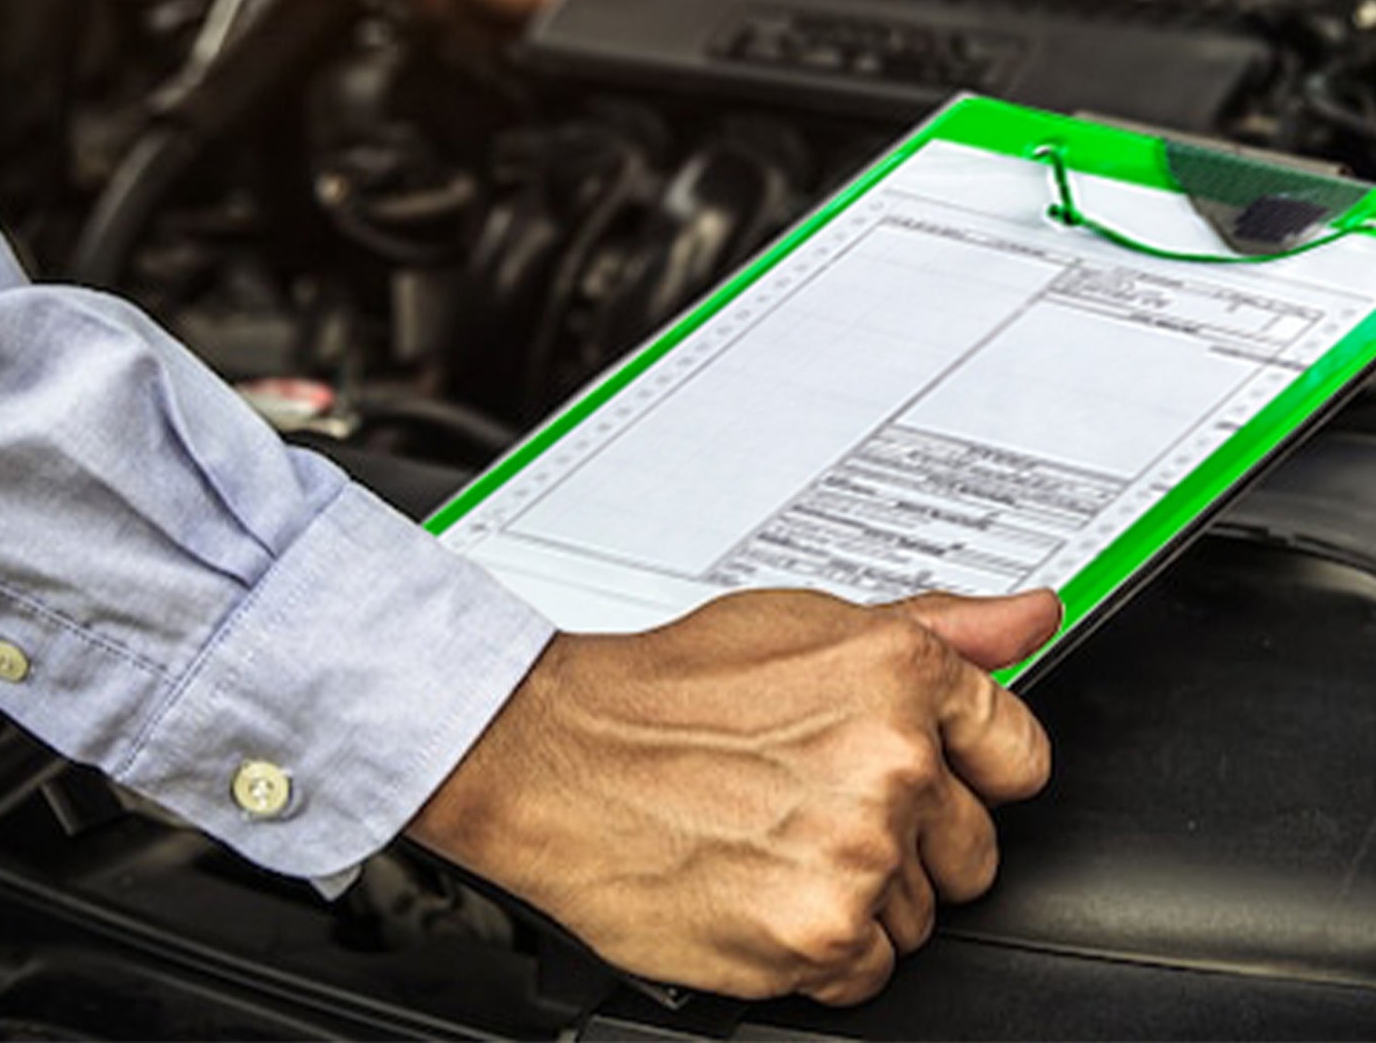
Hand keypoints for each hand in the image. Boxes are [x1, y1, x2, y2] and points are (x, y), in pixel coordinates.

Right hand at [408, 587, 1058, 1005]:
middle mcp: (891, 761)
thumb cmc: (668, 689)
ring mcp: (859, 854)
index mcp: (900, 673)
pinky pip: (869, 973)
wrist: (557, 755)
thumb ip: (938, 626)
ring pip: (920, 916)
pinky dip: (822, 947)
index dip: (976, 770)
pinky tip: (764, 884)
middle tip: (821, 802)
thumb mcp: (806, 624)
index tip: (936, 774)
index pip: (1020, 752)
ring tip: (778, 836)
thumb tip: (1033, 616)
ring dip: (862, 894)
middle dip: (912, 837)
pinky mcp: (818, 937)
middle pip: (973, 848)